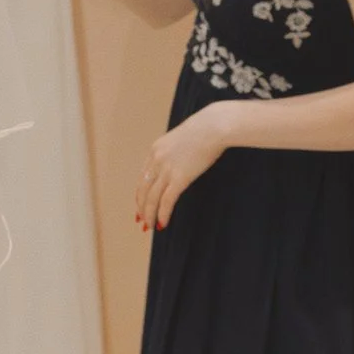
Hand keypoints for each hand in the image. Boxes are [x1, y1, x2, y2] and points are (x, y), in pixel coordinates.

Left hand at [135, 108, 229, 231]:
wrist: (213, 126)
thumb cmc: (204, 130)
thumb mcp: (181, 139)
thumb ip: (175, 152)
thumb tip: (178, 163)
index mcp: (155, 149)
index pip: (142, 177)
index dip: (140, 194)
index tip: (140, 205)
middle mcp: (156, 160)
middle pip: (143, 189)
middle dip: (141, 208)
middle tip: (142, 221)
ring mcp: (167, 169)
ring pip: (151, 198)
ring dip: (150, 214)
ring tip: (151, 226)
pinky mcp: (180, 178)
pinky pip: (166, 201)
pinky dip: (163, 214)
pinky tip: (163, 223)